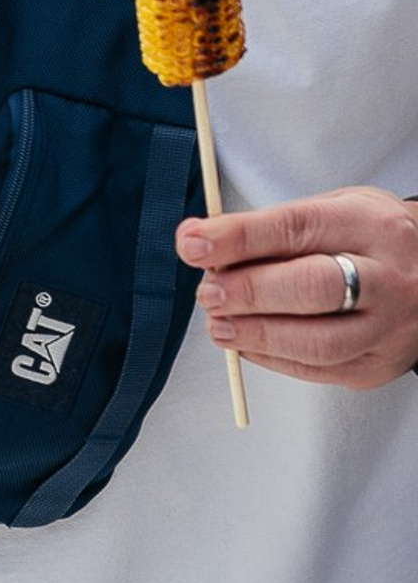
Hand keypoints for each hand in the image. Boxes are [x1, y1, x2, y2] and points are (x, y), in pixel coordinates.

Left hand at [181, 187, 417, 387]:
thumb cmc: (363, 241)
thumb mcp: (327, 213)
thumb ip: (266, 228)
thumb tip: (198, 243)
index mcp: (369, 225)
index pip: (297, 229)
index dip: (238, 238)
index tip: (193, 245)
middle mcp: (388, 277)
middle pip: (313, 288)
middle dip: (248, 292)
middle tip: (208, 293)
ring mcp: (389, 326)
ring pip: (318, 341)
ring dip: (255, 334)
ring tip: (218, 324)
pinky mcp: (377, 365)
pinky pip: (318, 370)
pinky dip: (270, 357)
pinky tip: (245, 341)